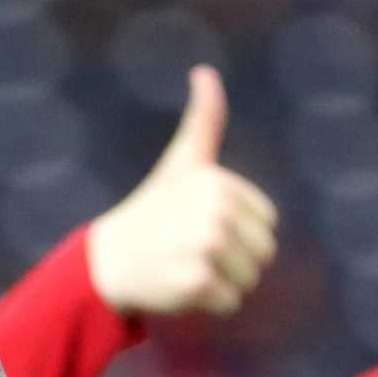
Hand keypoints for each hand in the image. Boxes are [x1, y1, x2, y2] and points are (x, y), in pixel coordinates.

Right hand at [85, 65, 279, 317]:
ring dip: (222, 283)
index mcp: (219, 183)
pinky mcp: (197, 283)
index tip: (200, 224)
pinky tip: (180, 286)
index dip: (239, 232)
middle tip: (193, 251)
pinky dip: (208, 304)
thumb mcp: (184, 160)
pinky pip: (230, 303)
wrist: (110, 258)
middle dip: (234, 261)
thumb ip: (204, 120)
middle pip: (263, 255)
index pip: (266, 224)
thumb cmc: (154, 209)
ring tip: (186, 266)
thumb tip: (206, 72)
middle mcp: (214, 212)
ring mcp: (205, 248)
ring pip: (249, 281)